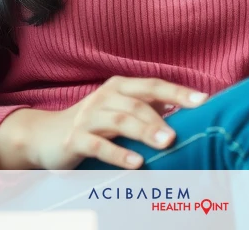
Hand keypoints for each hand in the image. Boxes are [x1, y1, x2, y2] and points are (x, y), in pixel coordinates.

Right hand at [26, 76, 207, 169]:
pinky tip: (136, 163)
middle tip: (178, 134)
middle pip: (136, 104)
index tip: (203, 101)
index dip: (178, 91)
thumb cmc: (93, 123)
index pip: (153, 85)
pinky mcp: (74, 139)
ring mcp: (88, 117)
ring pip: (119, 121)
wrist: (45, 135)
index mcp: (119, 87)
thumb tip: (185, 107)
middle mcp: (104, 97)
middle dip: (159, 118)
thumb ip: (148, 107)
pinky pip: (97, 145)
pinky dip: (118, 153)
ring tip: (166, 143)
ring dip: (144, 131)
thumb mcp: (120, 109)